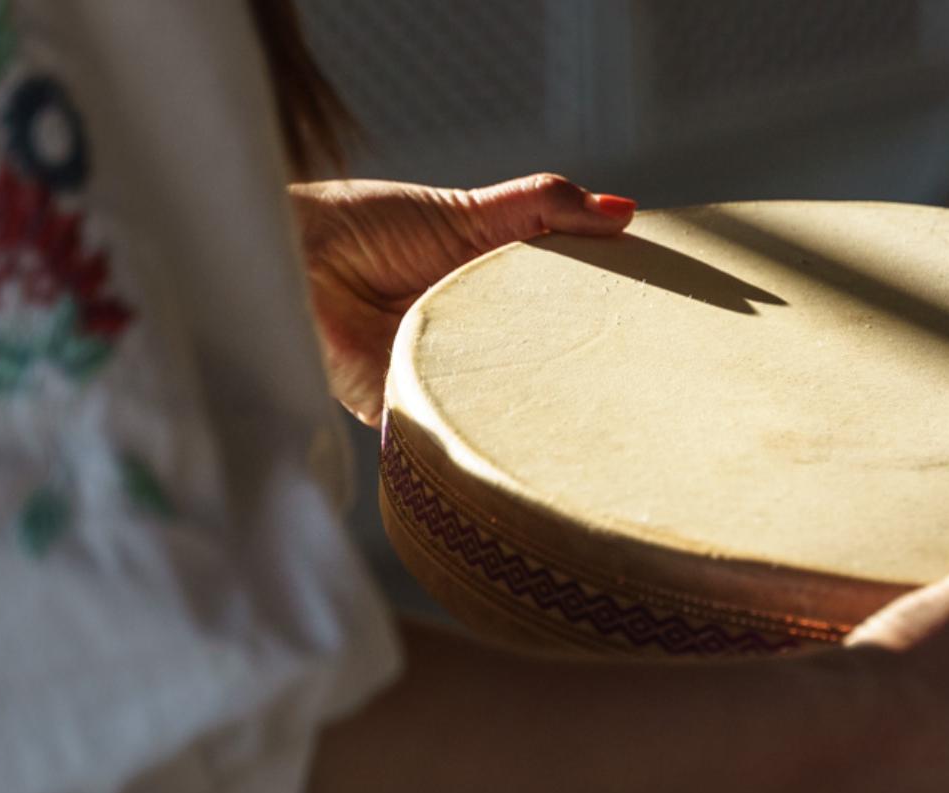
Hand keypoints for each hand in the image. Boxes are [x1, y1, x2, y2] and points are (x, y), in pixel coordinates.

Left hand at [291, 173, 635, 424]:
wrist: (292, 262)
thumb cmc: (365, 227)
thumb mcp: (471, 212)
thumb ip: (544, 208)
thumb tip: (624, 210)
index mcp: (488, 288)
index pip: (558, 309)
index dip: (600, 314)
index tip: (656, 321)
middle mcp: (471, 338)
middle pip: (540, 361)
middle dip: (581, 370)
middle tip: (641, 374)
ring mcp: (445, 377)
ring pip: (506, 400)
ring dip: (540, 403)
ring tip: (601, 406)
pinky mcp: (412, 413)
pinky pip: (460, 429)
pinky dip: (488, 427)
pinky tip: (531, 427)